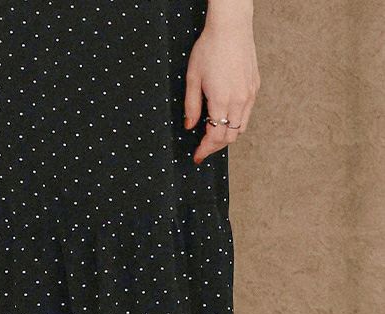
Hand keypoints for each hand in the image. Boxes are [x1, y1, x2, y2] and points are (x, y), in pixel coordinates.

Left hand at [183, 7, 259, 164]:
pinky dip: (236, 123)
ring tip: (213, 136)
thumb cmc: (210, 48)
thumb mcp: (192, 78)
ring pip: (241, 128)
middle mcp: (239, 100)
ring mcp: (249, 94)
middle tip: (203, 149)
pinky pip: (247, 114)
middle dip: (215, 147)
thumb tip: (190, 126)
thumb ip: (191, 106)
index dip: (205, 150)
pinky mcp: (255, 87)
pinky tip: (225, 119)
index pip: (215, 136)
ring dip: (227, 136)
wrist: (231, 26)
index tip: (197, 156)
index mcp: (222, 100)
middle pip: (230, 137)